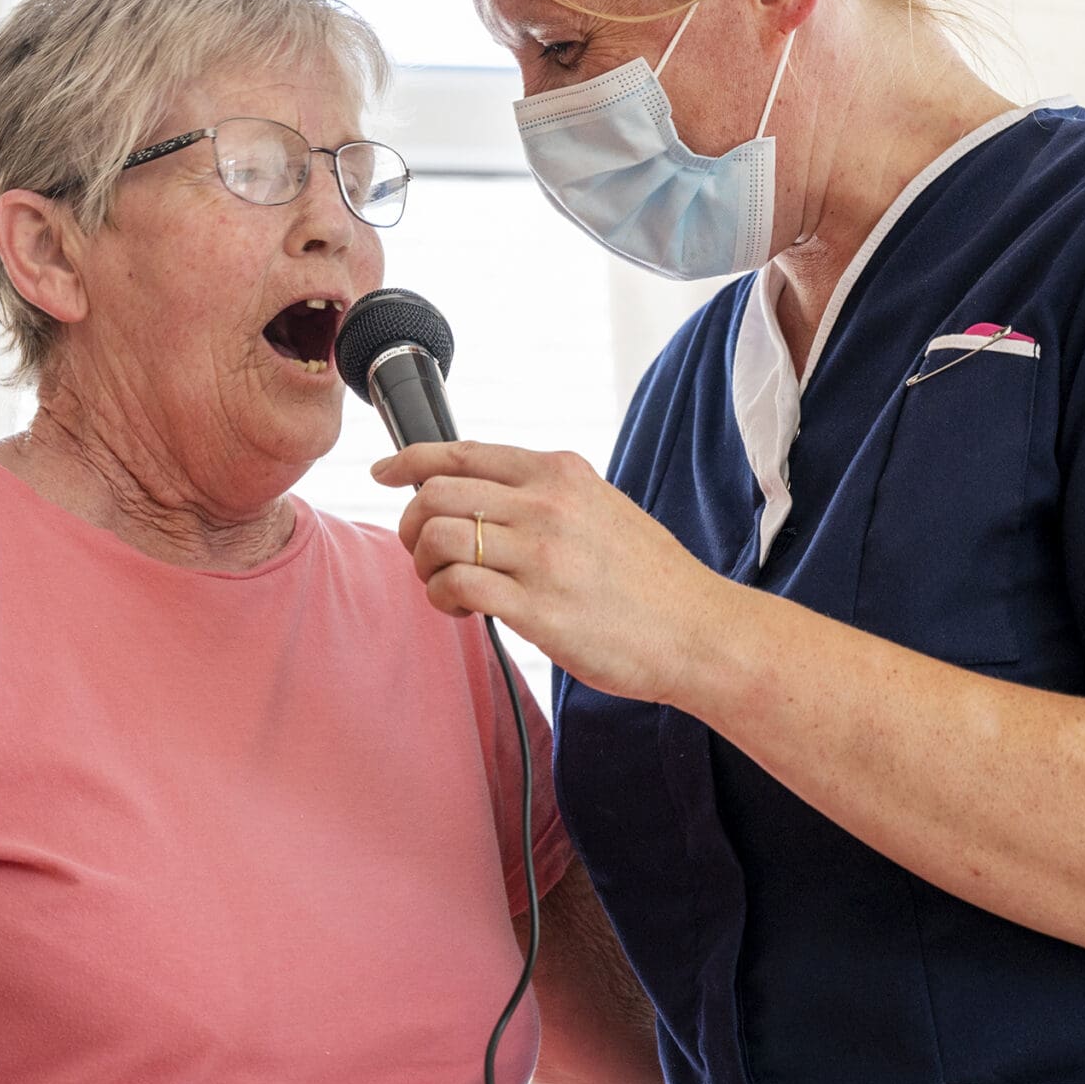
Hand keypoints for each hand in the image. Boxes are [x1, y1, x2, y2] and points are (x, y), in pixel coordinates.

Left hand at [372, 440, 738, 706]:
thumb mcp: (602, 506)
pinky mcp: (538, 608)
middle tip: (424, 553)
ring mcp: (541, 555)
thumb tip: (481, 494)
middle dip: (412, 523)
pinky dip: (441, 598)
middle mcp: (547, 505)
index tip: (385, 473)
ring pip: (438, 537)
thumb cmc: (650, 578)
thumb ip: (546, 494)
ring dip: (425, 565)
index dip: (410, 460)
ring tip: (448, 587)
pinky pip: (456, 587)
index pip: (463, 452)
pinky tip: (463, 611)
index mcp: (560, 473)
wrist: (699, 630)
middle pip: (436, 493)